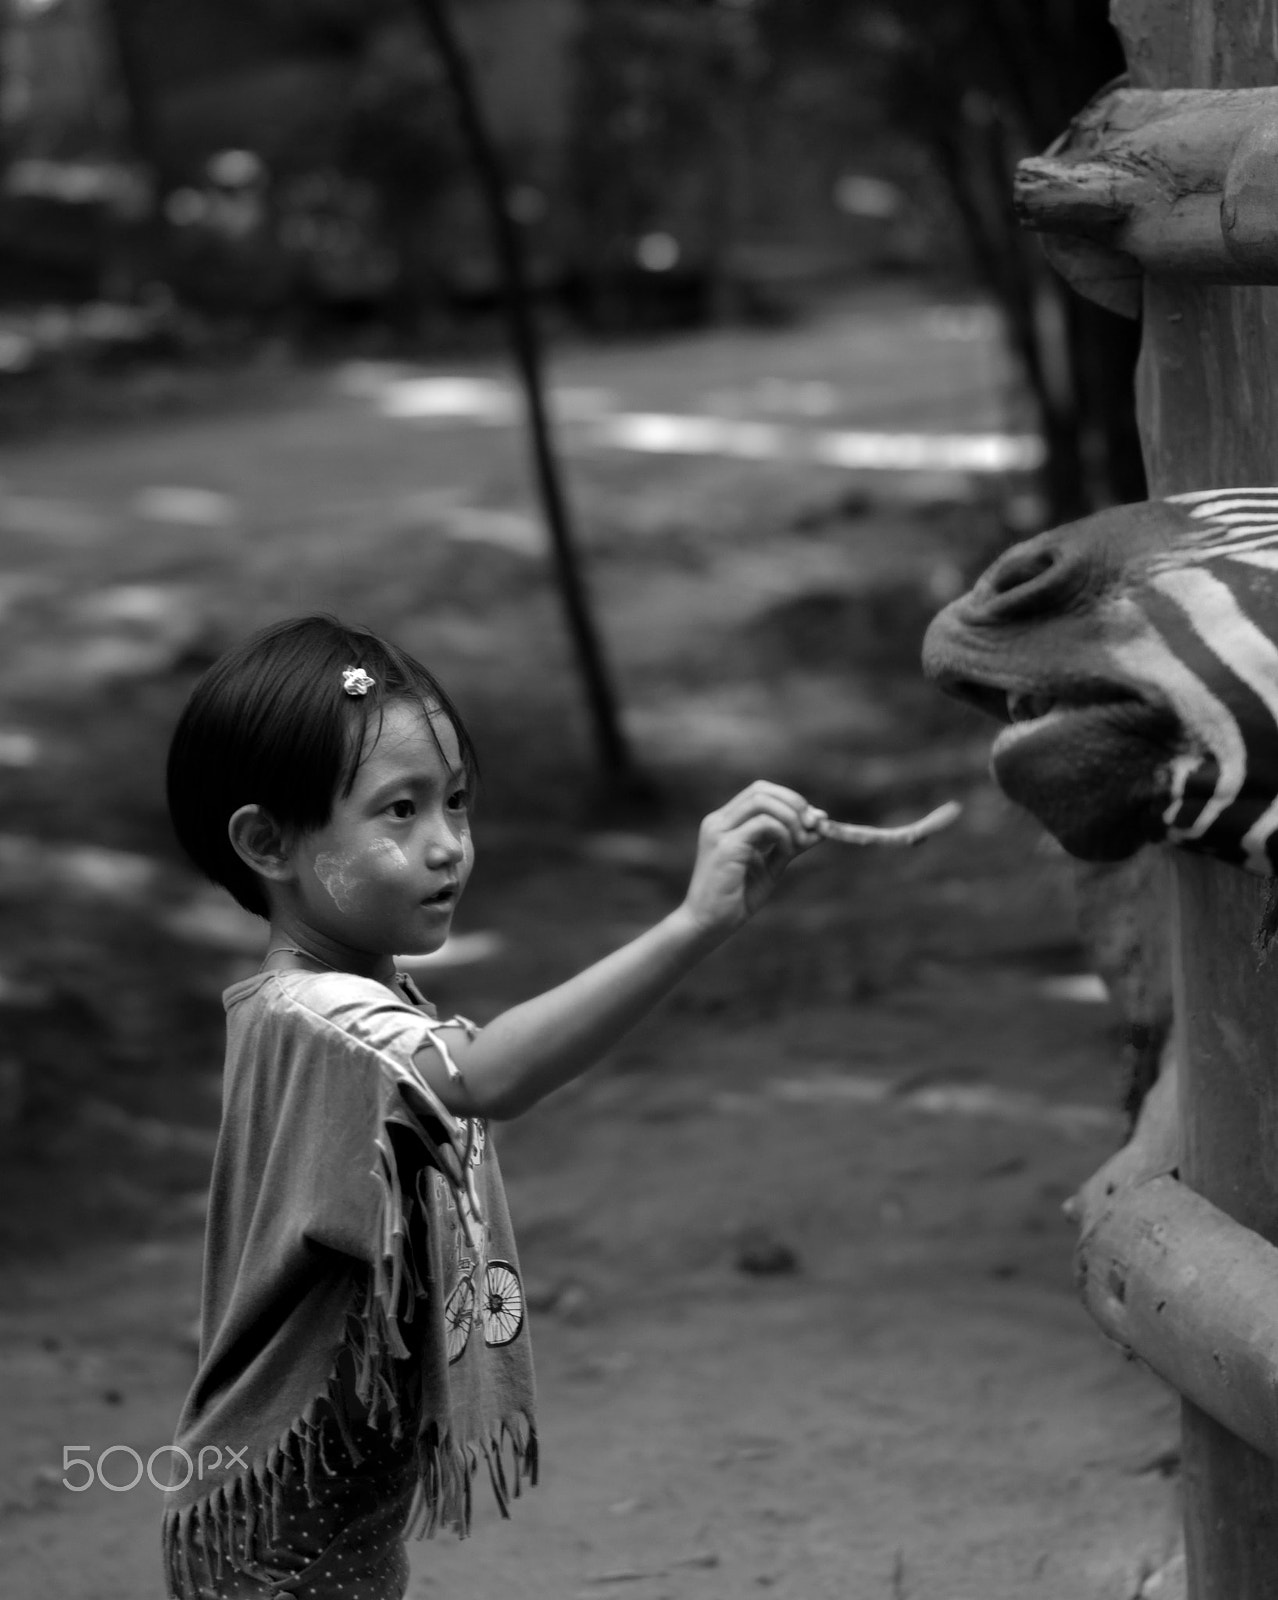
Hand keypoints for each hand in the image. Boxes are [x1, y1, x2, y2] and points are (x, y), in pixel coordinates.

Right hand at [679, 781, 825, 938]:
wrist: (709, 925)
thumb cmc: (736, 899)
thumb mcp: (771, 866)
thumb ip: (792, 844)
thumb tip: (821, 824)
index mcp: (724, 823)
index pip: (760, 792)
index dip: (790, 799)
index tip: (813, 820)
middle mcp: (718, 821)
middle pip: (761, 790)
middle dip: (794, 803)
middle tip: (813, 826)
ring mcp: (719, 831)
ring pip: (762, 801)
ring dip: (791, 818)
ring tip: (800, 842)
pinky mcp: (726, 846)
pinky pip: (763, 824)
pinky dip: (784, 834)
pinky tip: (788, 852)